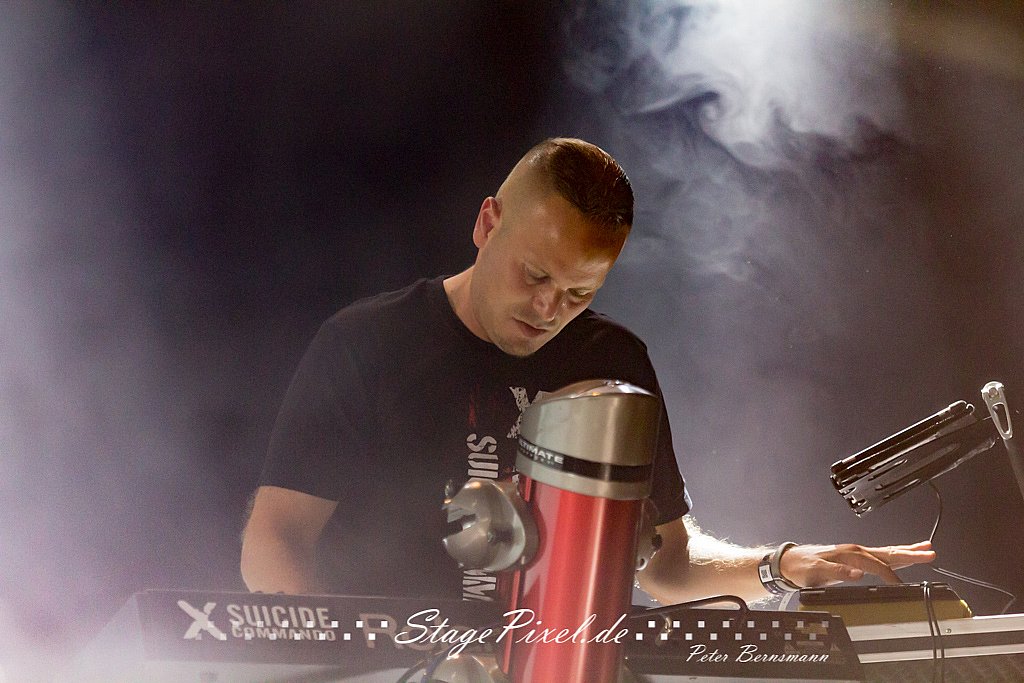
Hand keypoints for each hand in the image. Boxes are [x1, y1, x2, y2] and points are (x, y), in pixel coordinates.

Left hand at [778, 541, 934, 587]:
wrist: (790, 562)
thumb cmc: (802, 567)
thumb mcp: (816, 571)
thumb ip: (837, 572)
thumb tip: (857, 573)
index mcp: (849, 553)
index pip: (876, 565)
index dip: (889, 576)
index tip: (901, 585)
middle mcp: (855, 550)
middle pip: (887, 552)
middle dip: (910, 553)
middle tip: (930, 552)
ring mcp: (855, 553)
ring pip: (886, 551)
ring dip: (906, 551)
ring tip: (925, 548)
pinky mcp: (854, 558)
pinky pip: (879, 555)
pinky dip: (894, 554)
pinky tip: (902, 555)